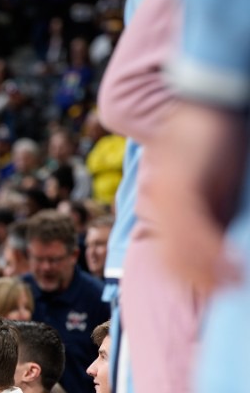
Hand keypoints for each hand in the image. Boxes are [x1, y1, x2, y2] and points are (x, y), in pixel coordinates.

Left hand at [143, 101, 244, 297]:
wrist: (210, 101)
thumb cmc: (219, 140)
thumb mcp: (215, 182)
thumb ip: (213, 210)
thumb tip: (225, 241)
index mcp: (164, 204)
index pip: (171, 253)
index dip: (193, 275)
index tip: (217, 289)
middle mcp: (158, 203)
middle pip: (173, 258)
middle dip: (200, 279)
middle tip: (227, 290)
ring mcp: (165, 196)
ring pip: (181, 249)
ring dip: (209, 272)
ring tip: (234, 283)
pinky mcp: (179, 187)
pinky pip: (191, 231)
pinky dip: (212, 252)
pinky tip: (233, 265)